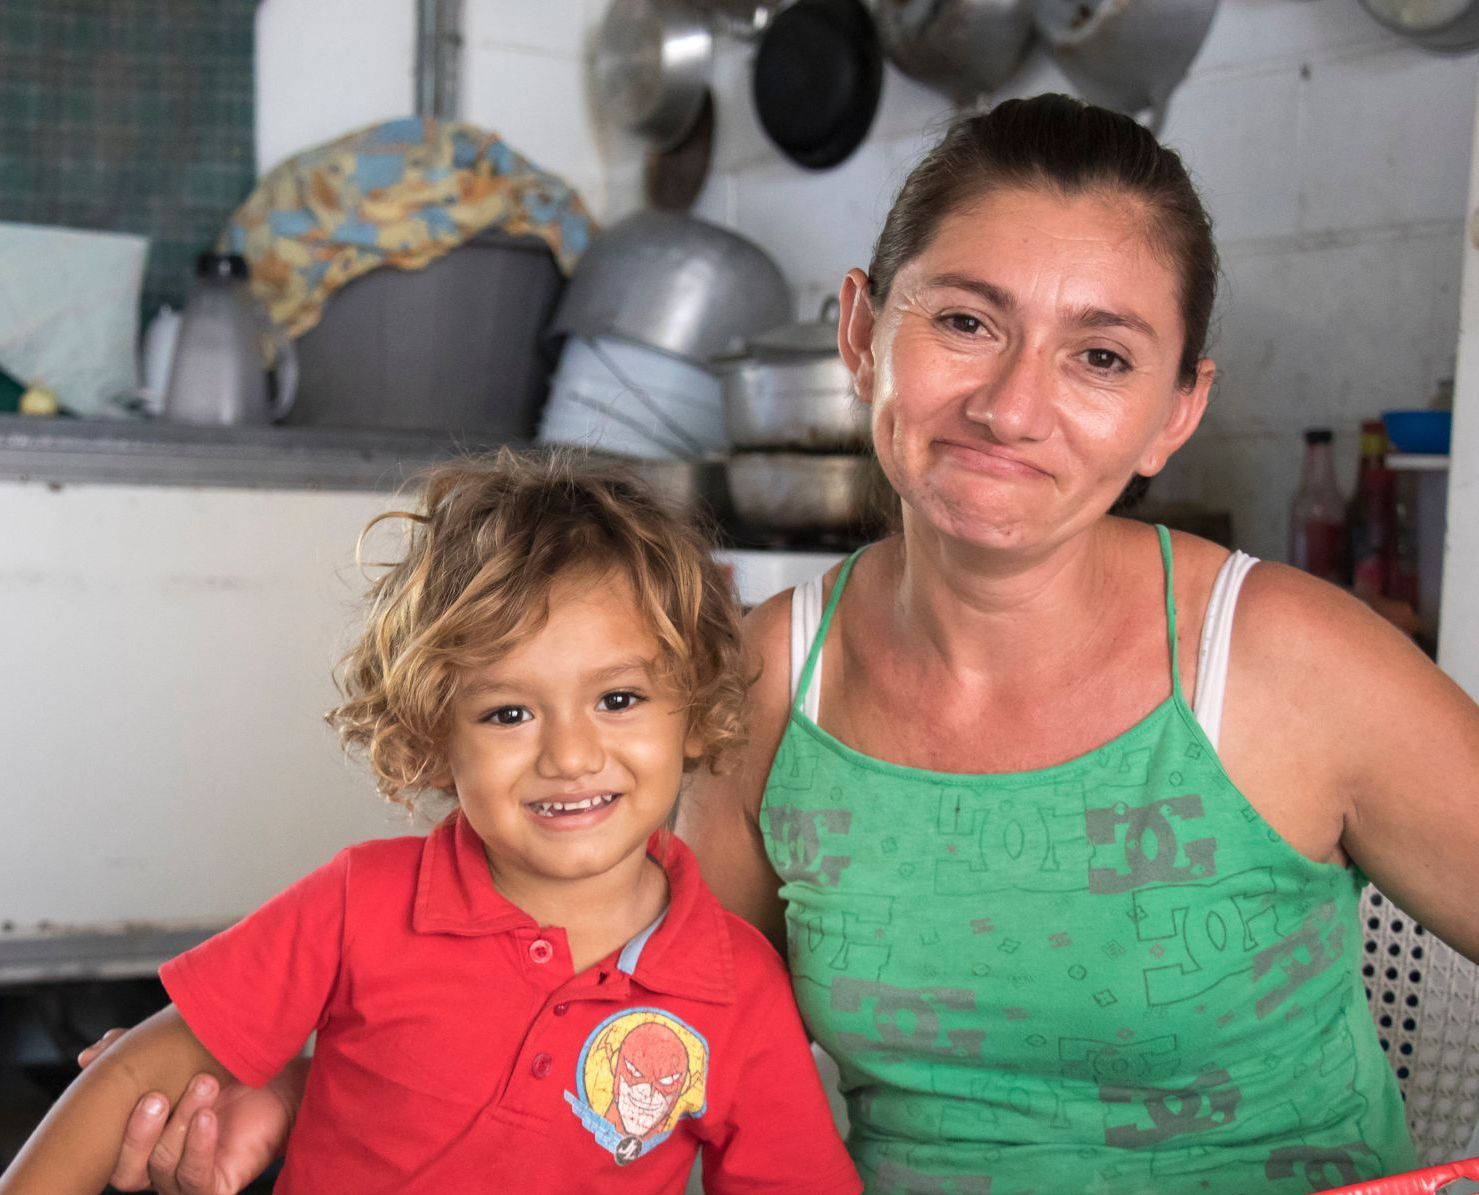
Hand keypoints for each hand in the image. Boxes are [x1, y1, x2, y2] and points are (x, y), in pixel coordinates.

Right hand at [78, 1031, 296, 1193]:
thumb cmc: (226, 1071)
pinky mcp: (215, 1187)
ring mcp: (185, 1180)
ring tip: (205, 1084)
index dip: (104, 1119)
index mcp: (142, 1141)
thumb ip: (135, 1057)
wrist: (282, 1083)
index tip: (114, 1078)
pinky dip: (198, 1146)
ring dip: (180, 1123)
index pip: (106, 1148)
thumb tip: (89, 1057)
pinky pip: (195, 1178)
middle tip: (155, 1096)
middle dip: (137, 1134)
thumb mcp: (179, 1057)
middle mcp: (158, 1167)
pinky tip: (207, 1118)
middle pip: (127, 1170)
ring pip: (164, 1164)